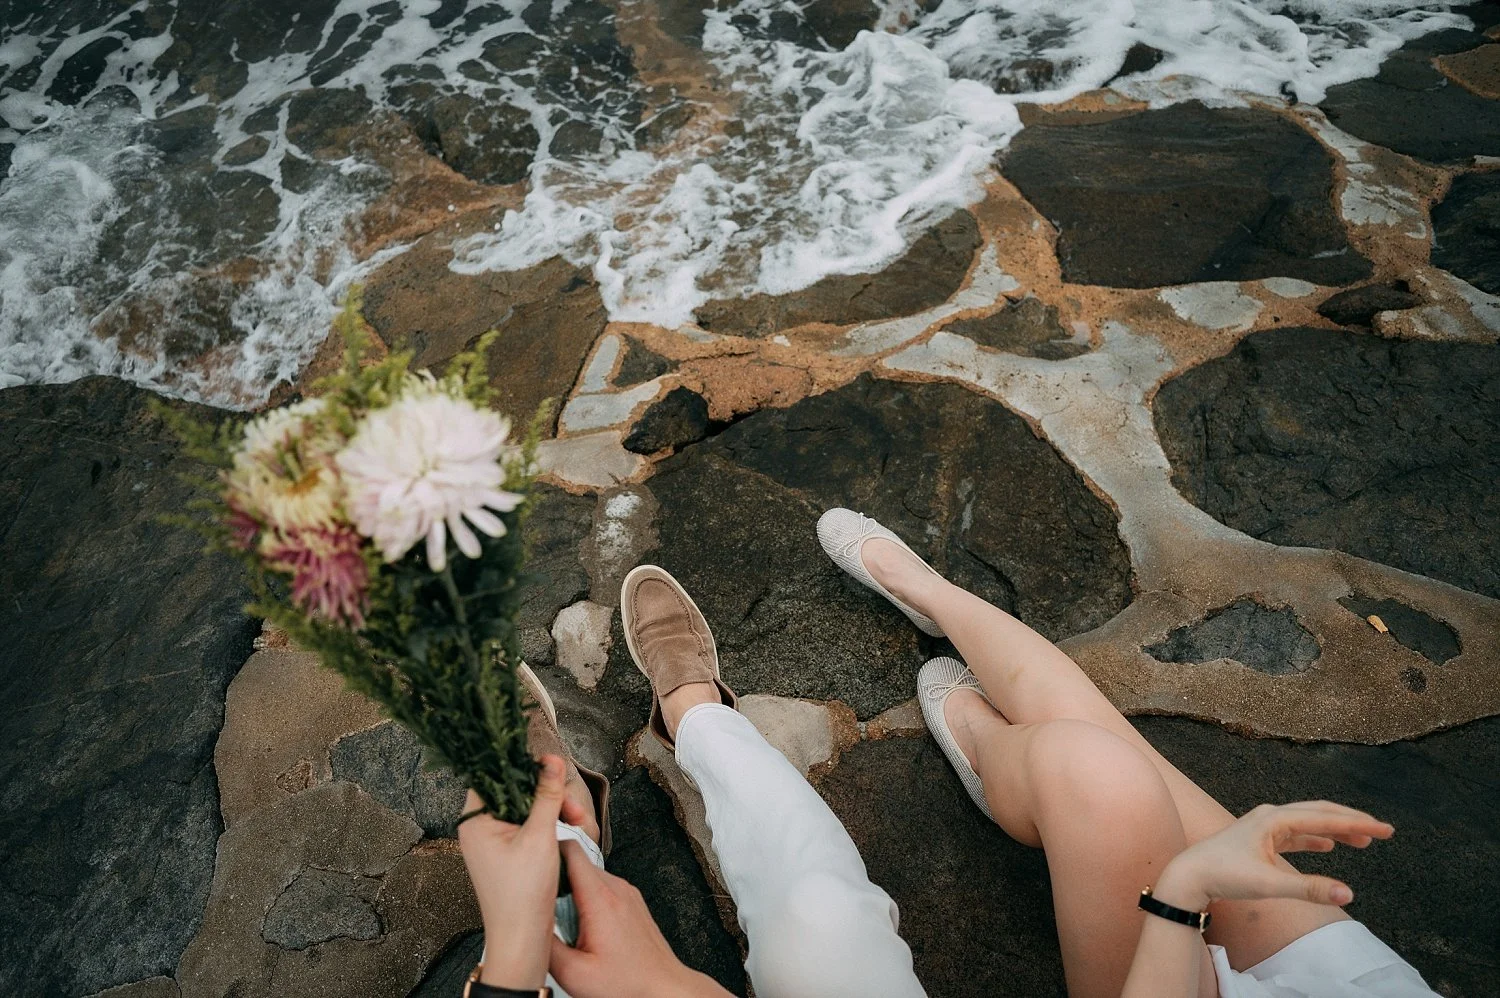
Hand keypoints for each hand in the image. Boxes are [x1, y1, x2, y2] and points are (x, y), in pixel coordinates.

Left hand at [458, 755, 589, 989]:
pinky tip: (569, 829)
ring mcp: (493, 841)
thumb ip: (547, 795)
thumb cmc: (522, 893)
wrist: (521, 939)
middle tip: (573, 805)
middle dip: (546, 792)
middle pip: (513, 791)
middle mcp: (479, 828)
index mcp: (475, 821)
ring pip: (524, 808)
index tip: (550, 763)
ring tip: (578, 820)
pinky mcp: (507, 853)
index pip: (492, 775)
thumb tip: (553, 762)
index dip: (520, 765)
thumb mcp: (539, 836)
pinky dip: (547, 825)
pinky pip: (527, 826)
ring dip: (552, 809)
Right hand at [549, 841, 730, 997]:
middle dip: (555, 877)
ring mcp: (627, 893)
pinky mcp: (631, 902)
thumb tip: (528, 926)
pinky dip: (586, 899)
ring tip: (560, 918)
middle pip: (576, 863)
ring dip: (571, 890)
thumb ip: (546, 946)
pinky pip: (602, 888)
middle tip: (539, 899)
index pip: (570, 850)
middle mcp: (617, 889)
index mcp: (600, 898)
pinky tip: (581, 925)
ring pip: (589, 876)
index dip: (547, 851)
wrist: (662, 988)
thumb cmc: (627, 983)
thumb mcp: (574, 974)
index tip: (532, 863)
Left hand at [1156, 801, 1393, 910]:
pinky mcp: (1260, 839)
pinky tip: (1330, 844)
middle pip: (1319, 812)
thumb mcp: (1268, 885)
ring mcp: (1264, 826)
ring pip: (1309, 822)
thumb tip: (1349, 894)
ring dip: (1336, 829)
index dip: (1358, 823)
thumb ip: (1309, 889)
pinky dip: (1315, 837)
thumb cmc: (1224, 876)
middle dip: (1352, 820)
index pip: (1325, 818)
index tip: (1386, 829)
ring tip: (1364, 840)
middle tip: (1383, 830)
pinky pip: (1295, 834)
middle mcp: (1270, 816)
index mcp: (1274, 819)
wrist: (1189, 875)